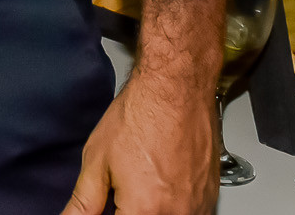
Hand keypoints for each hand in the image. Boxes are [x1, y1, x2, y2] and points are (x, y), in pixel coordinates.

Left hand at [64, 65, 218, 214]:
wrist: (175, 91)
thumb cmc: (139, 118)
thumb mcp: (97, 160)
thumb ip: (84, 202)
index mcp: (144, 212)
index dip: (110, 213)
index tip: (109, 204)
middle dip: (129, 209)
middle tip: (123, 188)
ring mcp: (197, 209)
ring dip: (151, 208)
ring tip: (143, 178)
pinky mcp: (210, 199)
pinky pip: (187, 213)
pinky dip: (171, 206)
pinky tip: (161, 182)